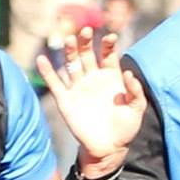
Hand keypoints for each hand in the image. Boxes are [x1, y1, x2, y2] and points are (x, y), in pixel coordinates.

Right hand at [35, 29, 144, 178]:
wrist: (108, 149)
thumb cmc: (125, 128)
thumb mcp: (137, 109)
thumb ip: (135, 91)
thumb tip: (129, 72)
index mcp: (111, 77)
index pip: (107, 55)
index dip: (108, 45)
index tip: (110, 37)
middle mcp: (93, 79)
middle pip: (87, 55)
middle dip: (86, 42)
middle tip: (86, 30)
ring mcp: (78, 89)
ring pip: (71, 65)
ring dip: (69, 51)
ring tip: (69, 39)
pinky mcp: (66, 101)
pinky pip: (55, 84)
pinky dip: (47, 72)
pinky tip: (42, 59)